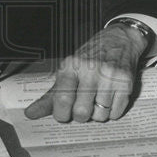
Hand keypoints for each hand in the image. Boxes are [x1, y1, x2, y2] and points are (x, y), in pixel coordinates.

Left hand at [24, 25, 148, 122]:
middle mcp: (91, 70)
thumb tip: (30, 114)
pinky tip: (110, 98)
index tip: (64, 113)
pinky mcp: (126, 83)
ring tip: (98, 98)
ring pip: (100, 116)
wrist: (119, 40)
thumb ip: (50, 96)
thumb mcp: (67, 71)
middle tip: (82, 107)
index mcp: (71, 66)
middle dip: (81, 116)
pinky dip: (112, 112)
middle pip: (81, 113)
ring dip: (98, 114)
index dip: (61, 114)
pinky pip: (116, 113)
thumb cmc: (89, 58)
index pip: (62, 100)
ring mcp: (110, 77)